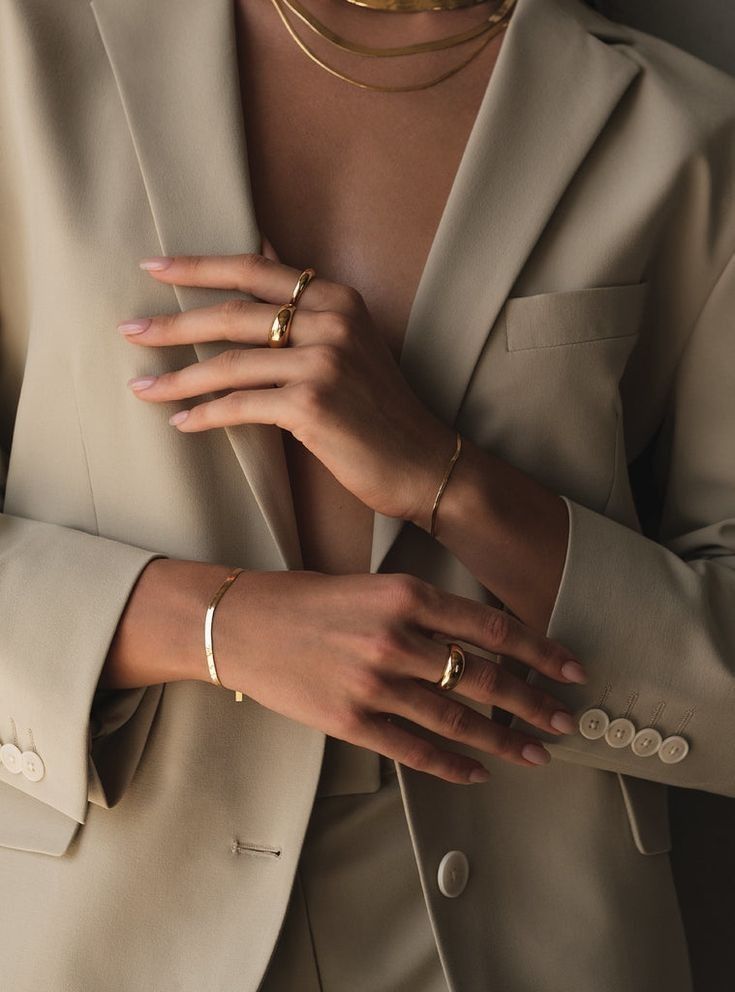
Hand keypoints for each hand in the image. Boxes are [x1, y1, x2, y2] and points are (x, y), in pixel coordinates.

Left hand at [120, 244, 456, 525]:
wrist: (424, 462)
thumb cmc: (381, 409)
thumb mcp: (352, 342)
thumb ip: (308, 303)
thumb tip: (262, 247)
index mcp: (338, 298)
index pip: (254, 269)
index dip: (198, 266)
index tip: (152, 268)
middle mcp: (331, 321)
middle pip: (232, 314)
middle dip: (173, 324)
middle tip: (129, 330)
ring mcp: (322, 362)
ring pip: (230, 363)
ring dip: (178, 377)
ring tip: (141, 386)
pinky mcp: (312, 405)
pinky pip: (241, 406)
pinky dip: (205, 415)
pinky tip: (181, 422)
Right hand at [211, 569, 587, 784]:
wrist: (240, 623)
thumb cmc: (307, 600)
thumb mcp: (373, 586)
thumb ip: (424, 610)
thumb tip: (479, 641)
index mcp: (406, 595)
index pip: (492, 628)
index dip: (540, 651)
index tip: (571, 669)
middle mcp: (396, 638)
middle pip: (483, 677)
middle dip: (534, 703)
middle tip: (566, 719)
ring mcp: (373, 683)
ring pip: (456, 719)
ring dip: (504, 740)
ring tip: (536, 752)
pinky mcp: (350, 721)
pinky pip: (413, 749)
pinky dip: (452, 765)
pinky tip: (479, 772)